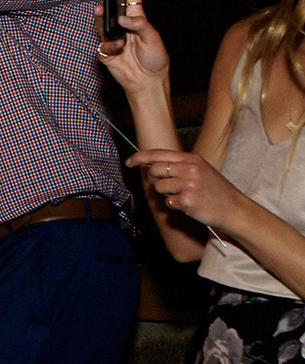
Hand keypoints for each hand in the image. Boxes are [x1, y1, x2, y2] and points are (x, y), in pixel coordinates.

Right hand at [96, 0, 168, 96]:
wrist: (146, 82)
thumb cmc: (155, 60)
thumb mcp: (154, 40)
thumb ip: (141, 26)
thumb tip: (123, 18)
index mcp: (137, 18)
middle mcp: (122, 24)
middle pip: (111, 3)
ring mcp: (111, 36)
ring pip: (100, 21)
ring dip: (101, 17)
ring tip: (101, 10)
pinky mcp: (104, 49)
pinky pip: (103, 43)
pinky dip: (111, 46)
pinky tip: (119, 48)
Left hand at [129, 149, 251, 228]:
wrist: (235, 209)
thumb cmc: (216, 191)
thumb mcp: (201, 170)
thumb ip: (179, 165)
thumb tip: (151, 165)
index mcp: (192, 159)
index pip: (158, 154)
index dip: (140, 157)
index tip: (129, 161)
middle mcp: (189, 169)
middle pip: (154, 170)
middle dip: (154, 179)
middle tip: (167, 186)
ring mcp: (188, 184)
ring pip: (158, 187)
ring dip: (166, 194)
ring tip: (184, 195)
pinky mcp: (187, 200)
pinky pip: (168, 202)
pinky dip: (175, 205)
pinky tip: (190, 205)